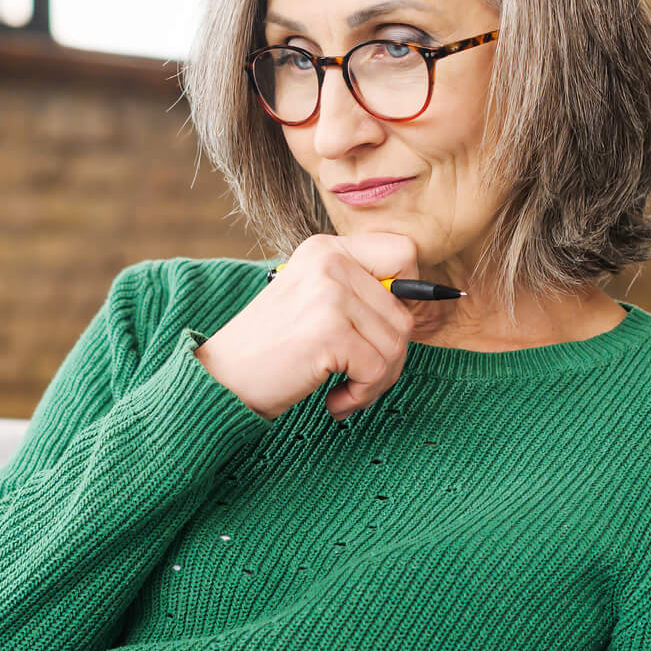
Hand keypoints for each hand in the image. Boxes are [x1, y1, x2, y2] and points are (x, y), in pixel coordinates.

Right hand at [194, 232, 434, 421]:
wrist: (220, 381)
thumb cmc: (271, 352)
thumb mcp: (314, 303)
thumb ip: (359, 293)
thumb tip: (430, 298)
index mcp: (326, 248)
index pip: (404, 252)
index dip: (408, 294)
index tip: (383, 330)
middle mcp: (329, 260)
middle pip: (405, 312)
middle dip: (390, 357)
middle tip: (358, 379)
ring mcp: (329, 293)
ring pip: (397, 344)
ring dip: (376, 381)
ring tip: (344, 392)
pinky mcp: (329, 330)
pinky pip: (378, 368)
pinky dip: (362, 395)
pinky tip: (335, 401)